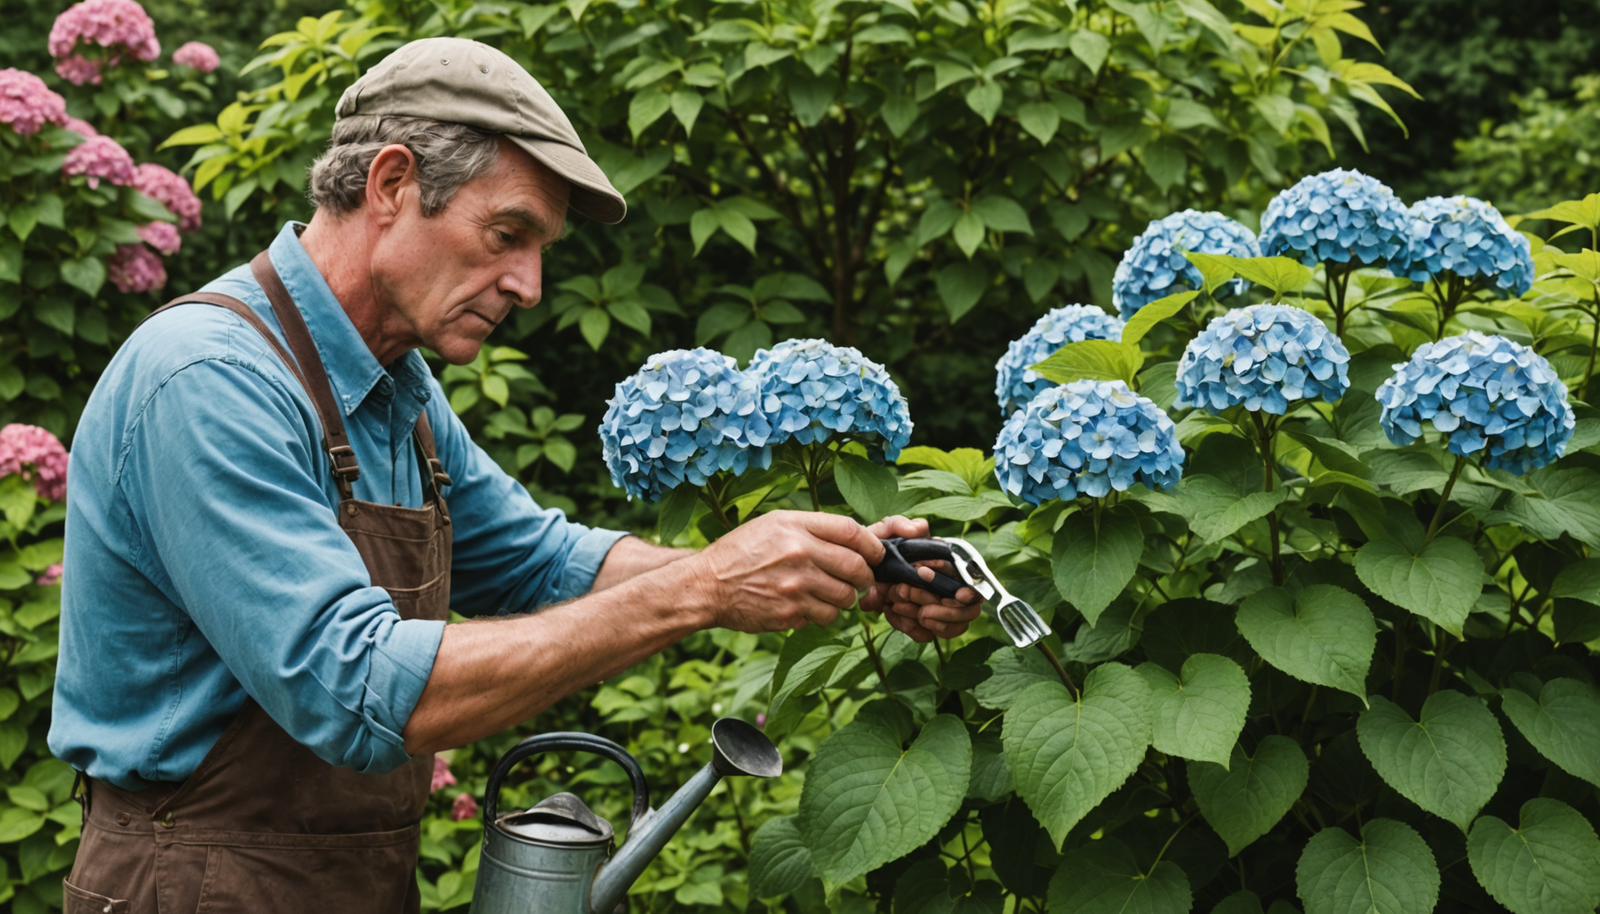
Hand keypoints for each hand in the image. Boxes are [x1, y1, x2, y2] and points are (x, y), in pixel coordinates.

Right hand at [689, 510, 882, 632]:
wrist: (706, 585)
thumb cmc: (741, 552)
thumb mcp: (773, 524)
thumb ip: (812, 528)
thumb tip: (854, 541)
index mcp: (795, 527)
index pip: (851, 532)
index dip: (872, 545)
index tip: (875, 554)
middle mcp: (799, 554)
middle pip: (856, 567)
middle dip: (865, 576)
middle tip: (861, 579)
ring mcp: (795, 586)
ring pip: (845, 597)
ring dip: (844, 598)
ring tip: (829, 593)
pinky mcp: (790, 613)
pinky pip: (824, 616)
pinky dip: (822, 613)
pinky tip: (806, 605)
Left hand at [860, 516, 983, 642]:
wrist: (856, 569)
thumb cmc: (876, 548)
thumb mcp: (883, 531)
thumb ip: (899, 524)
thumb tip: (919, 527)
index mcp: (949, 565)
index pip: (973, 583)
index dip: (969, 591)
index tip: (956, 593)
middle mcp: (950, 588)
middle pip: (967, 611)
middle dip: (940, 607)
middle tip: (903, 591)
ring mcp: (938, 608)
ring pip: (950, 627)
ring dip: (925, 619)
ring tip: (896, 604)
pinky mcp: (922, 625)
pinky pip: (925, 634)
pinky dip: (909, 626)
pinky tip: (891, 612)